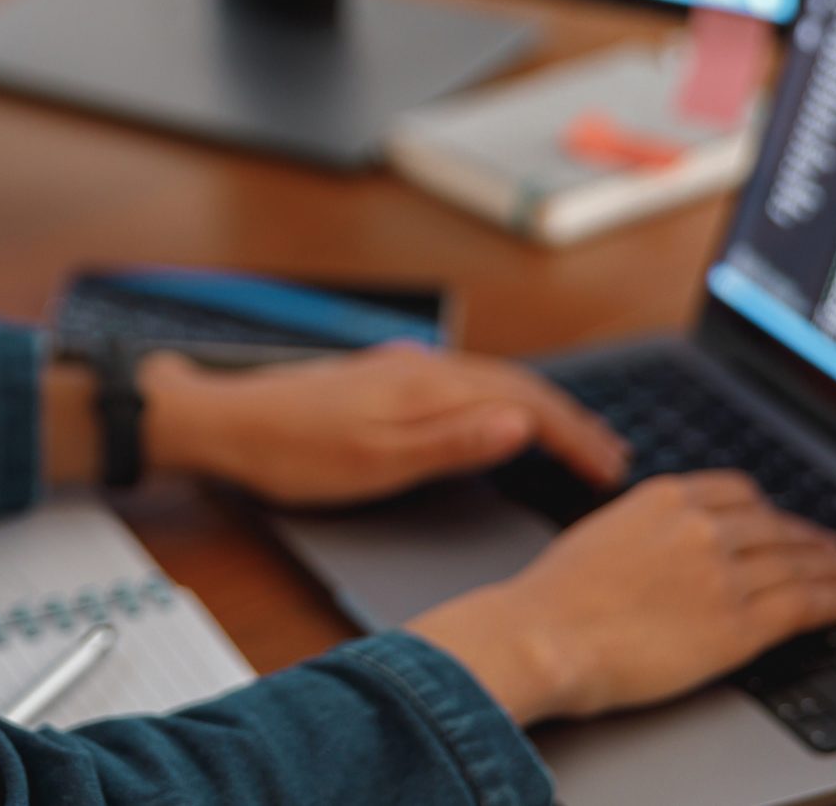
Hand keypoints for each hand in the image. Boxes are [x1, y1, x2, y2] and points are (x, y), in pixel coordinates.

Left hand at [142, 342, 628, 504]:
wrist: (225, 422)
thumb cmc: (293, 451)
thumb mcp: (376, 462)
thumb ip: (451, 443)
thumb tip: (521, 424)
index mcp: (429, 386)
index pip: (527, 404)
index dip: (575, 437)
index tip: (610, 469)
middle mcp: (422, 367)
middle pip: (517, 385)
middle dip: (570, 420)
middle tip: (610, 457)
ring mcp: (403, 369)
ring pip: (492, 381)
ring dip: (539, 409)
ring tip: (572, 439)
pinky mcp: (386, 378)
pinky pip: (465, 383)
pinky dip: (501, 402)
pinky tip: (500, 417)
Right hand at [408, 472, 835, 724]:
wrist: (547, 635)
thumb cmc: (556, 596)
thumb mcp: (602, 534)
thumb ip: (647, 530)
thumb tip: (668, 546)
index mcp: (665, 496)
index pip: (738, 493)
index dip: (769, 510)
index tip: (782, 521)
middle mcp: (702, 526)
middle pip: (775, 526)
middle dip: (809, 538)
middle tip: (833, 547)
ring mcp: (723, 573)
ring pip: (796, 563)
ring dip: (831, 567)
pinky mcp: (737, 623)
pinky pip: (800, 605)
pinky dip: (830, 601)